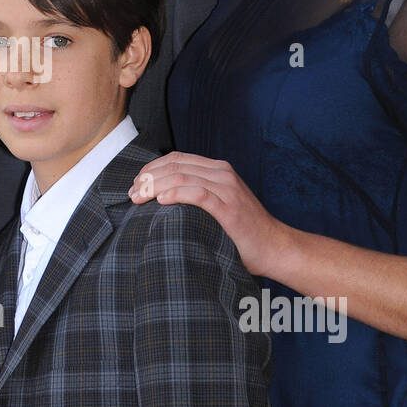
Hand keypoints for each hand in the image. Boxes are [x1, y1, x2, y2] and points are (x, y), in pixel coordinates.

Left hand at [130, 152, 288, 276]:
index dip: (151, 168)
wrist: (274, 247)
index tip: (135, 184)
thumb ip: (197, 195)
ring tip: (139, 198)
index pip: (176, 159)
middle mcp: (222, 174)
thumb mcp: (218, 204)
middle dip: (148, 178)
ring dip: (154, 186)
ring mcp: (227, 189)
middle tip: (132, 194)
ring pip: (181, 177)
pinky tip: (161, 201)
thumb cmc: (242, 231)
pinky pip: (198, 194)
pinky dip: (176, 194)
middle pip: (175, 166)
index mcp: (217, 170)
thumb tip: (161, 198)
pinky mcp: (229, 208)